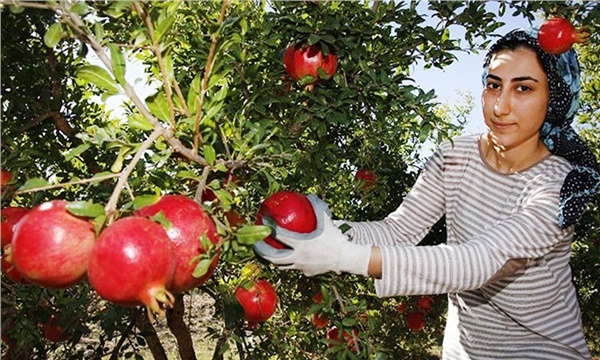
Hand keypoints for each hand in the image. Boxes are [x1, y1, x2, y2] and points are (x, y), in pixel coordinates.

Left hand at [253, 194, 370, 276]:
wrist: (346, 258)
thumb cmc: (336, 238)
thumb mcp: (326, 220)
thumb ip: (317, 206)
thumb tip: (310, 194)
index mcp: (300, 244)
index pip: (278, 235)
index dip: (268, 227)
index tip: (262, 220)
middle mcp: (297, 257)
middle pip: (272, 257)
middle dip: (261, 250)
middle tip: (255, 242)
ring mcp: (301, 267)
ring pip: (281, 265)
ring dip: (273, 259)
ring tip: (267, 252)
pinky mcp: (307, 273)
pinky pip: (295, 267)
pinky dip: (291, 262)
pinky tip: (290, 257)